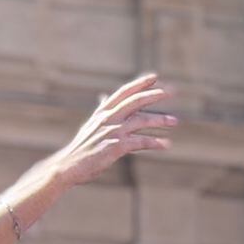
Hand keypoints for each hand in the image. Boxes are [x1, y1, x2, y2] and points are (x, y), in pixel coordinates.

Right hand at [47, 74, 175, 188]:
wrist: (69, 166)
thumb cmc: (82, 148)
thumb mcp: (91, 125)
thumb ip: (101, 110)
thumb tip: (104, 96)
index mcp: (102, 112)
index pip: (123, 92)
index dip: (139, 83)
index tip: (155, 77)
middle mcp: (108, 118)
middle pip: (135, 101)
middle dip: (154, 95)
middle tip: (172, 92)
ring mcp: (112, 131)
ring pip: (141, 120)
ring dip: (160, 120)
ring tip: (175, 121)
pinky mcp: (116, 146)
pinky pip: (141, 141)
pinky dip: (155, 143)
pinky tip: (166, 145)